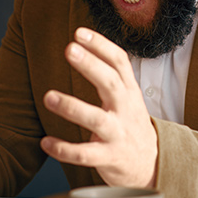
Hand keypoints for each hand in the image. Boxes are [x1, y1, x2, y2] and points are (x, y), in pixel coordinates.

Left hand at [40, 27, 157, 187]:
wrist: (152, 164)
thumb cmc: (131, 124)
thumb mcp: (129, 96)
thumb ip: (112, 73)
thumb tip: (82, 41)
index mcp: (129, 92)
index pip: (119, 62)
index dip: (101, 45)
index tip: (79, 33)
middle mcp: (125, 109)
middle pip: (111, 83)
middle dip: (91, 66)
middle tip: (70, 49)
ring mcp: (118, 134)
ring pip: (96, 120)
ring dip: (72, 107)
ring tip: (48, 96)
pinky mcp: (109, 157)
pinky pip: (85, 155)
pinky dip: (64, 149)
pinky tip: (45, 142)